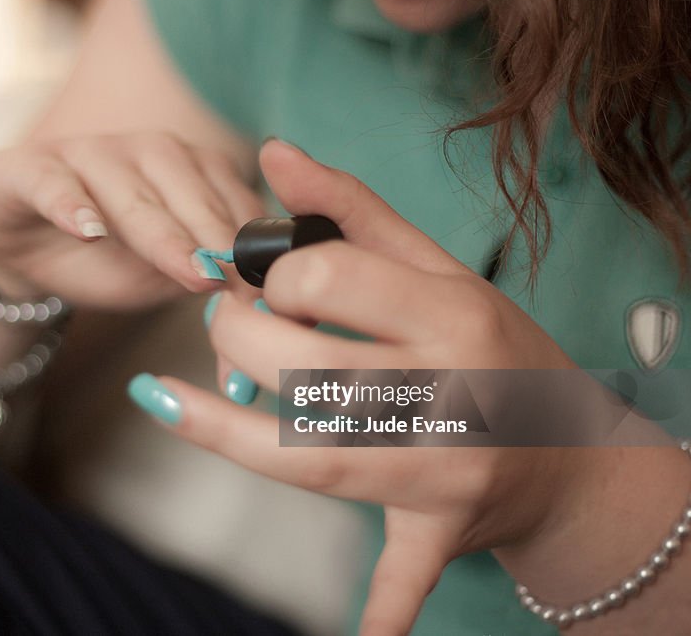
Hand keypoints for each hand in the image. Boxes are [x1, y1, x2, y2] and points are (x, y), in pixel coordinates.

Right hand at [0, 133, 263, 308]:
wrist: (16, 245)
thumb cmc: (102, 258)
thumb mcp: (163, 280)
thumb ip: (208, 290)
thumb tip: (252, 345)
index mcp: (195, 172)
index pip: (236, 208)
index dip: (254, 255)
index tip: (275, 300)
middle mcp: (149, 152)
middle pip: (191, 197)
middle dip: (217, 246)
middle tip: (238, 287)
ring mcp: (89, 154)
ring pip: (133, 192)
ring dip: (162, 232)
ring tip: (188, 268)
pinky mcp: (30, 167)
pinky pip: (54, 181)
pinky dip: (70, 203)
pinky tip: (86, 227)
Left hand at [129, 139, 596, 634]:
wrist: (572, 454)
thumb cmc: (494, 347)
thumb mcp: (438, 268)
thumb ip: (352, 211)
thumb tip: (272, 152)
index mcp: (451, 312)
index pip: (324, 281)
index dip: (269, 276)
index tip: (259, 280)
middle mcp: (451, 389)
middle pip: (302, 367)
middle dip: (236, 339)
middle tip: (221, 323)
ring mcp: (446, 466)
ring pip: (311, 452)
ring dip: (224, 426)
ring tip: (170, 396)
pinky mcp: (441, 528)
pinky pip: (405, 572)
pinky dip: (381, 611)